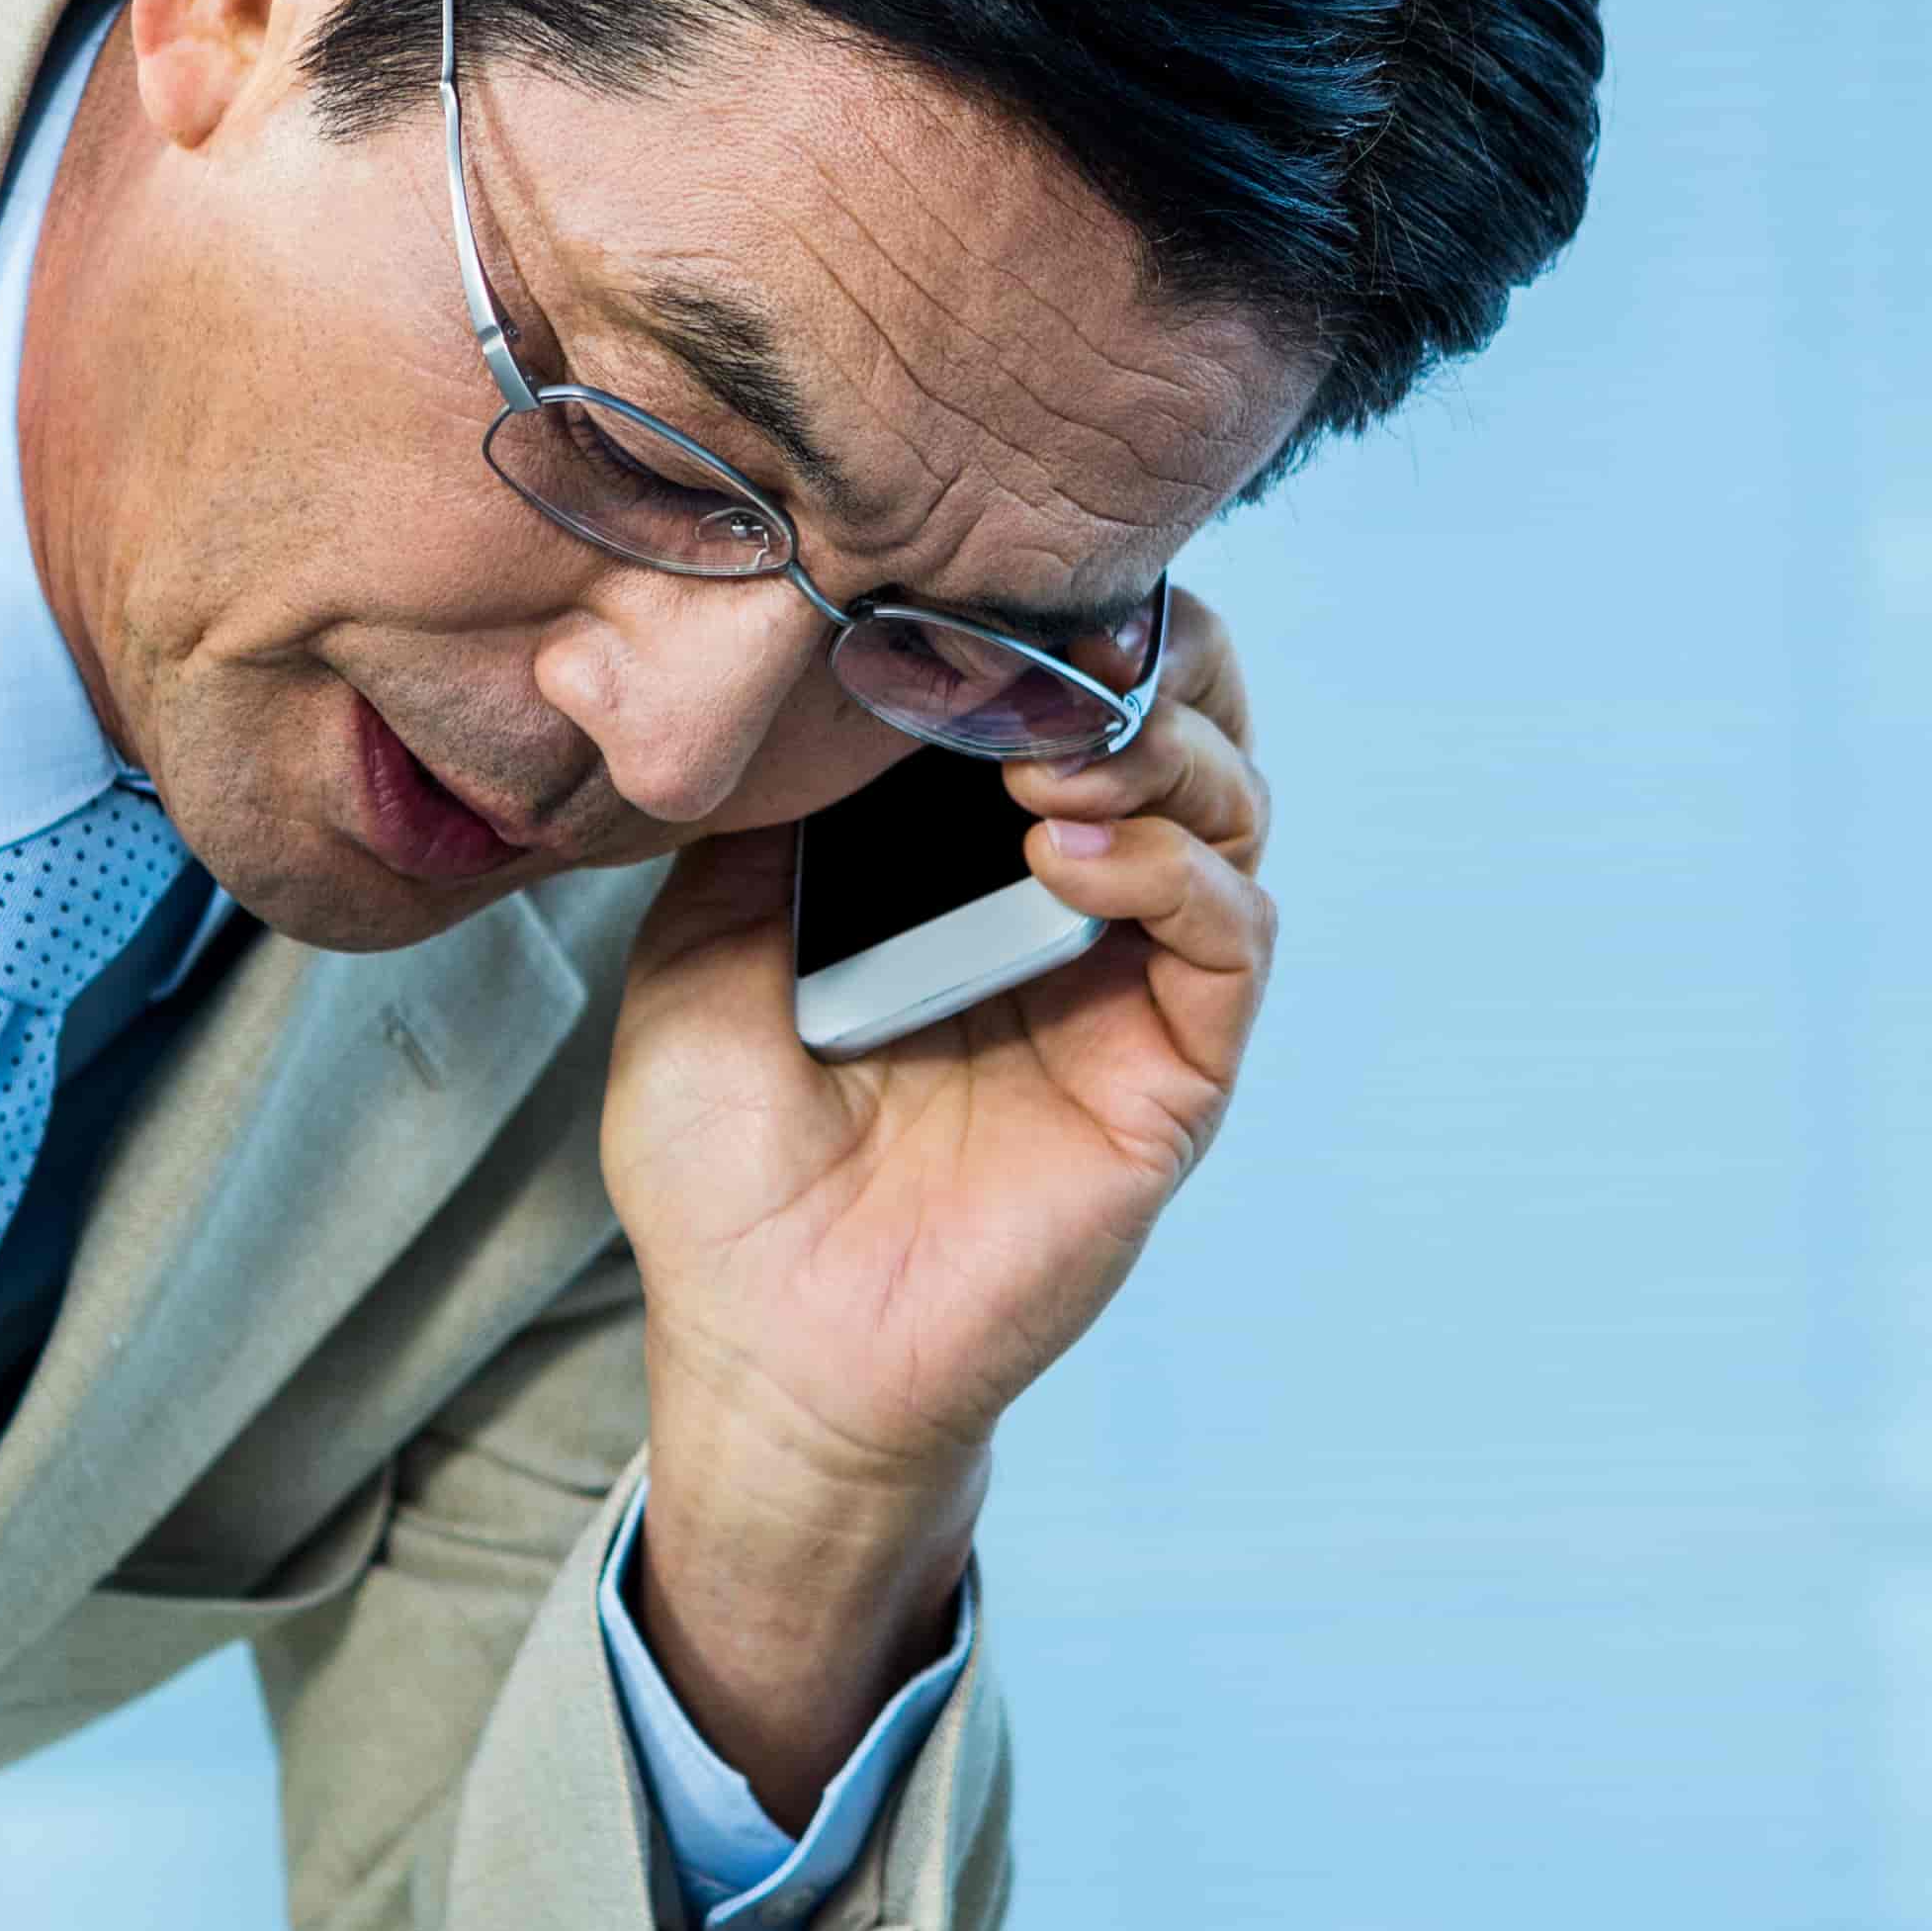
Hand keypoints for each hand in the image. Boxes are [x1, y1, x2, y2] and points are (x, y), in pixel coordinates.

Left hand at [602, 592, 1274, 1815]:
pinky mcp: (1173, 1075)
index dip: (1054, 622)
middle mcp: (1073, 907)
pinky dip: (1170, 869)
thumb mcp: (699, 952)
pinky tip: (1066, 854)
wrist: (763, 1345)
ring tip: (1046, 757)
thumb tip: (809, 682)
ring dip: (1156, 750)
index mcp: (966, 864)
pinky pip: (1231, 938)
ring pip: (1232, 806)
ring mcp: (1133, 988)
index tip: (978, 585)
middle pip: (1185, 719)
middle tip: (1058, 643)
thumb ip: (768, 819)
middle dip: (1146, 653)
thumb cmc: (725, 1176)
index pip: (1067, 693)